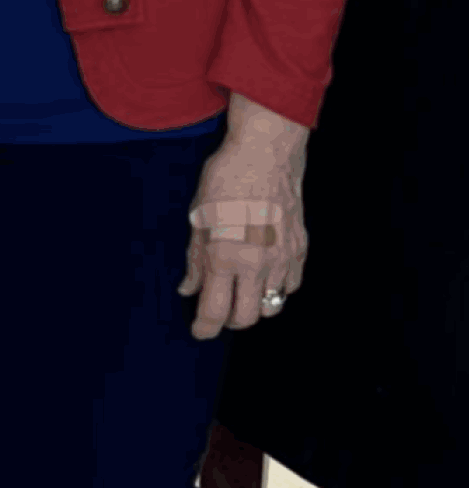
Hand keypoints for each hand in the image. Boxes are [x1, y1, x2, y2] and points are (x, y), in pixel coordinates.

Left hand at [179, 95, 309, 340]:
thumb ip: (195, 260)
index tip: (198, 331)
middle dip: (229, 321)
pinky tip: (263, 276)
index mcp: (224, 257)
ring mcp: (282, 259)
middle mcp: (256, 265)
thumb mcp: (197, 217)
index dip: (204, 328)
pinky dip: (276, 289)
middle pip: (246, 318)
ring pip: (272, 305)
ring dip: (254, 305)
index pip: (214, 310)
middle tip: (217, 310)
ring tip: (240, 291)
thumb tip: (188, 289)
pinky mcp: (300, 250)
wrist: (266, 155)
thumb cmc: (224, 180)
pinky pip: (290, 286)